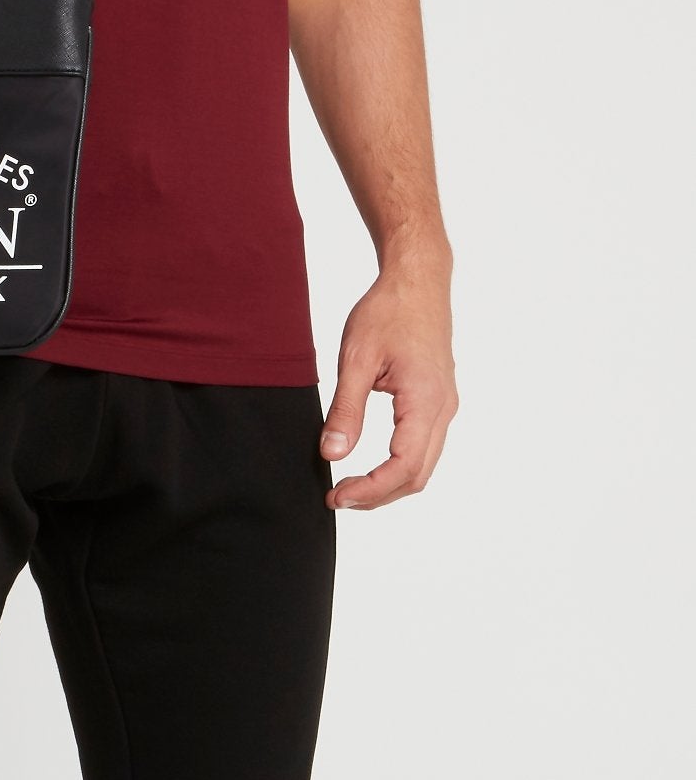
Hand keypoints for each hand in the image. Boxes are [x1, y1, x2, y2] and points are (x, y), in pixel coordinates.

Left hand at [320, 264, 456, 508]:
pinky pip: (425, 446)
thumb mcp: (356, 358)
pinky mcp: (439, 400)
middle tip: (338, 498)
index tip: (337, 496)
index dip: (370, 490)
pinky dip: (400, 465)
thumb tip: (333, 454)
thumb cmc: (388, 311)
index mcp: (425, 400)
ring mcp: (445, 406)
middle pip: (417, 475)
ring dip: (389, 484)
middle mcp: (443, 409)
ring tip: (351, 488)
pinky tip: (372, 466)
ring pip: (423, 465)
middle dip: (378, 495)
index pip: (402, 467)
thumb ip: (346, 409)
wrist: (418, 281)